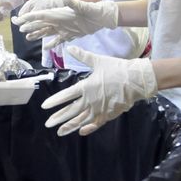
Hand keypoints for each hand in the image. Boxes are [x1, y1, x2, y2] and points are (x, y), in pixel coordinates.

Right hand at [12, 0, 117, 49]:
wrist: (102, 18)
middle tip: (20, 29)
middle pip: (41, 24)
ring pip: (47, 32)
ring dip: (38, 34)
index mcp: (59, 14)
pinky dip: (51, 44)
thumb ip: (73, 3)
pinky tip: (45, 48)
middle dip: (30, 26)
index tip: (20, 19)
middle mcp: (59, 20)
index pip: (41, 15)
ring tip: (28, 38)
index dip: (30, 17)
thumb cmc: (93, 10)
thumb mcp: (83, 7)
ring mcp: (63, 28)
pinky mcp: (70, 34)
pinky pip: (58, 40)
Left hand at [42, 48, 156, 135]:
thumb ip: (82, 56)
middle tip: (47, 124)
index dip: (54, 101)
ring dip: (70, 126)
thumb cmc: (117, 69)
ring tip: (59, 131)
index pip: (66, 96)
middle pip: (71, 111)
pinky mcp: (109, 114)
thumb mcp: (98, 61)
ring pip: (81, 120)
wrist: (136, 80)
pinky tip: (81, 132)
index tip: (44, 106)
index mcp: (86, 87)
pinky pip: (96, 123)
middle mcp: (90, 100)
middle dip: (58, 118)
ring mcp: (99, 109)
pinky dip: (88, 128)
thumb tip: (70, 48)